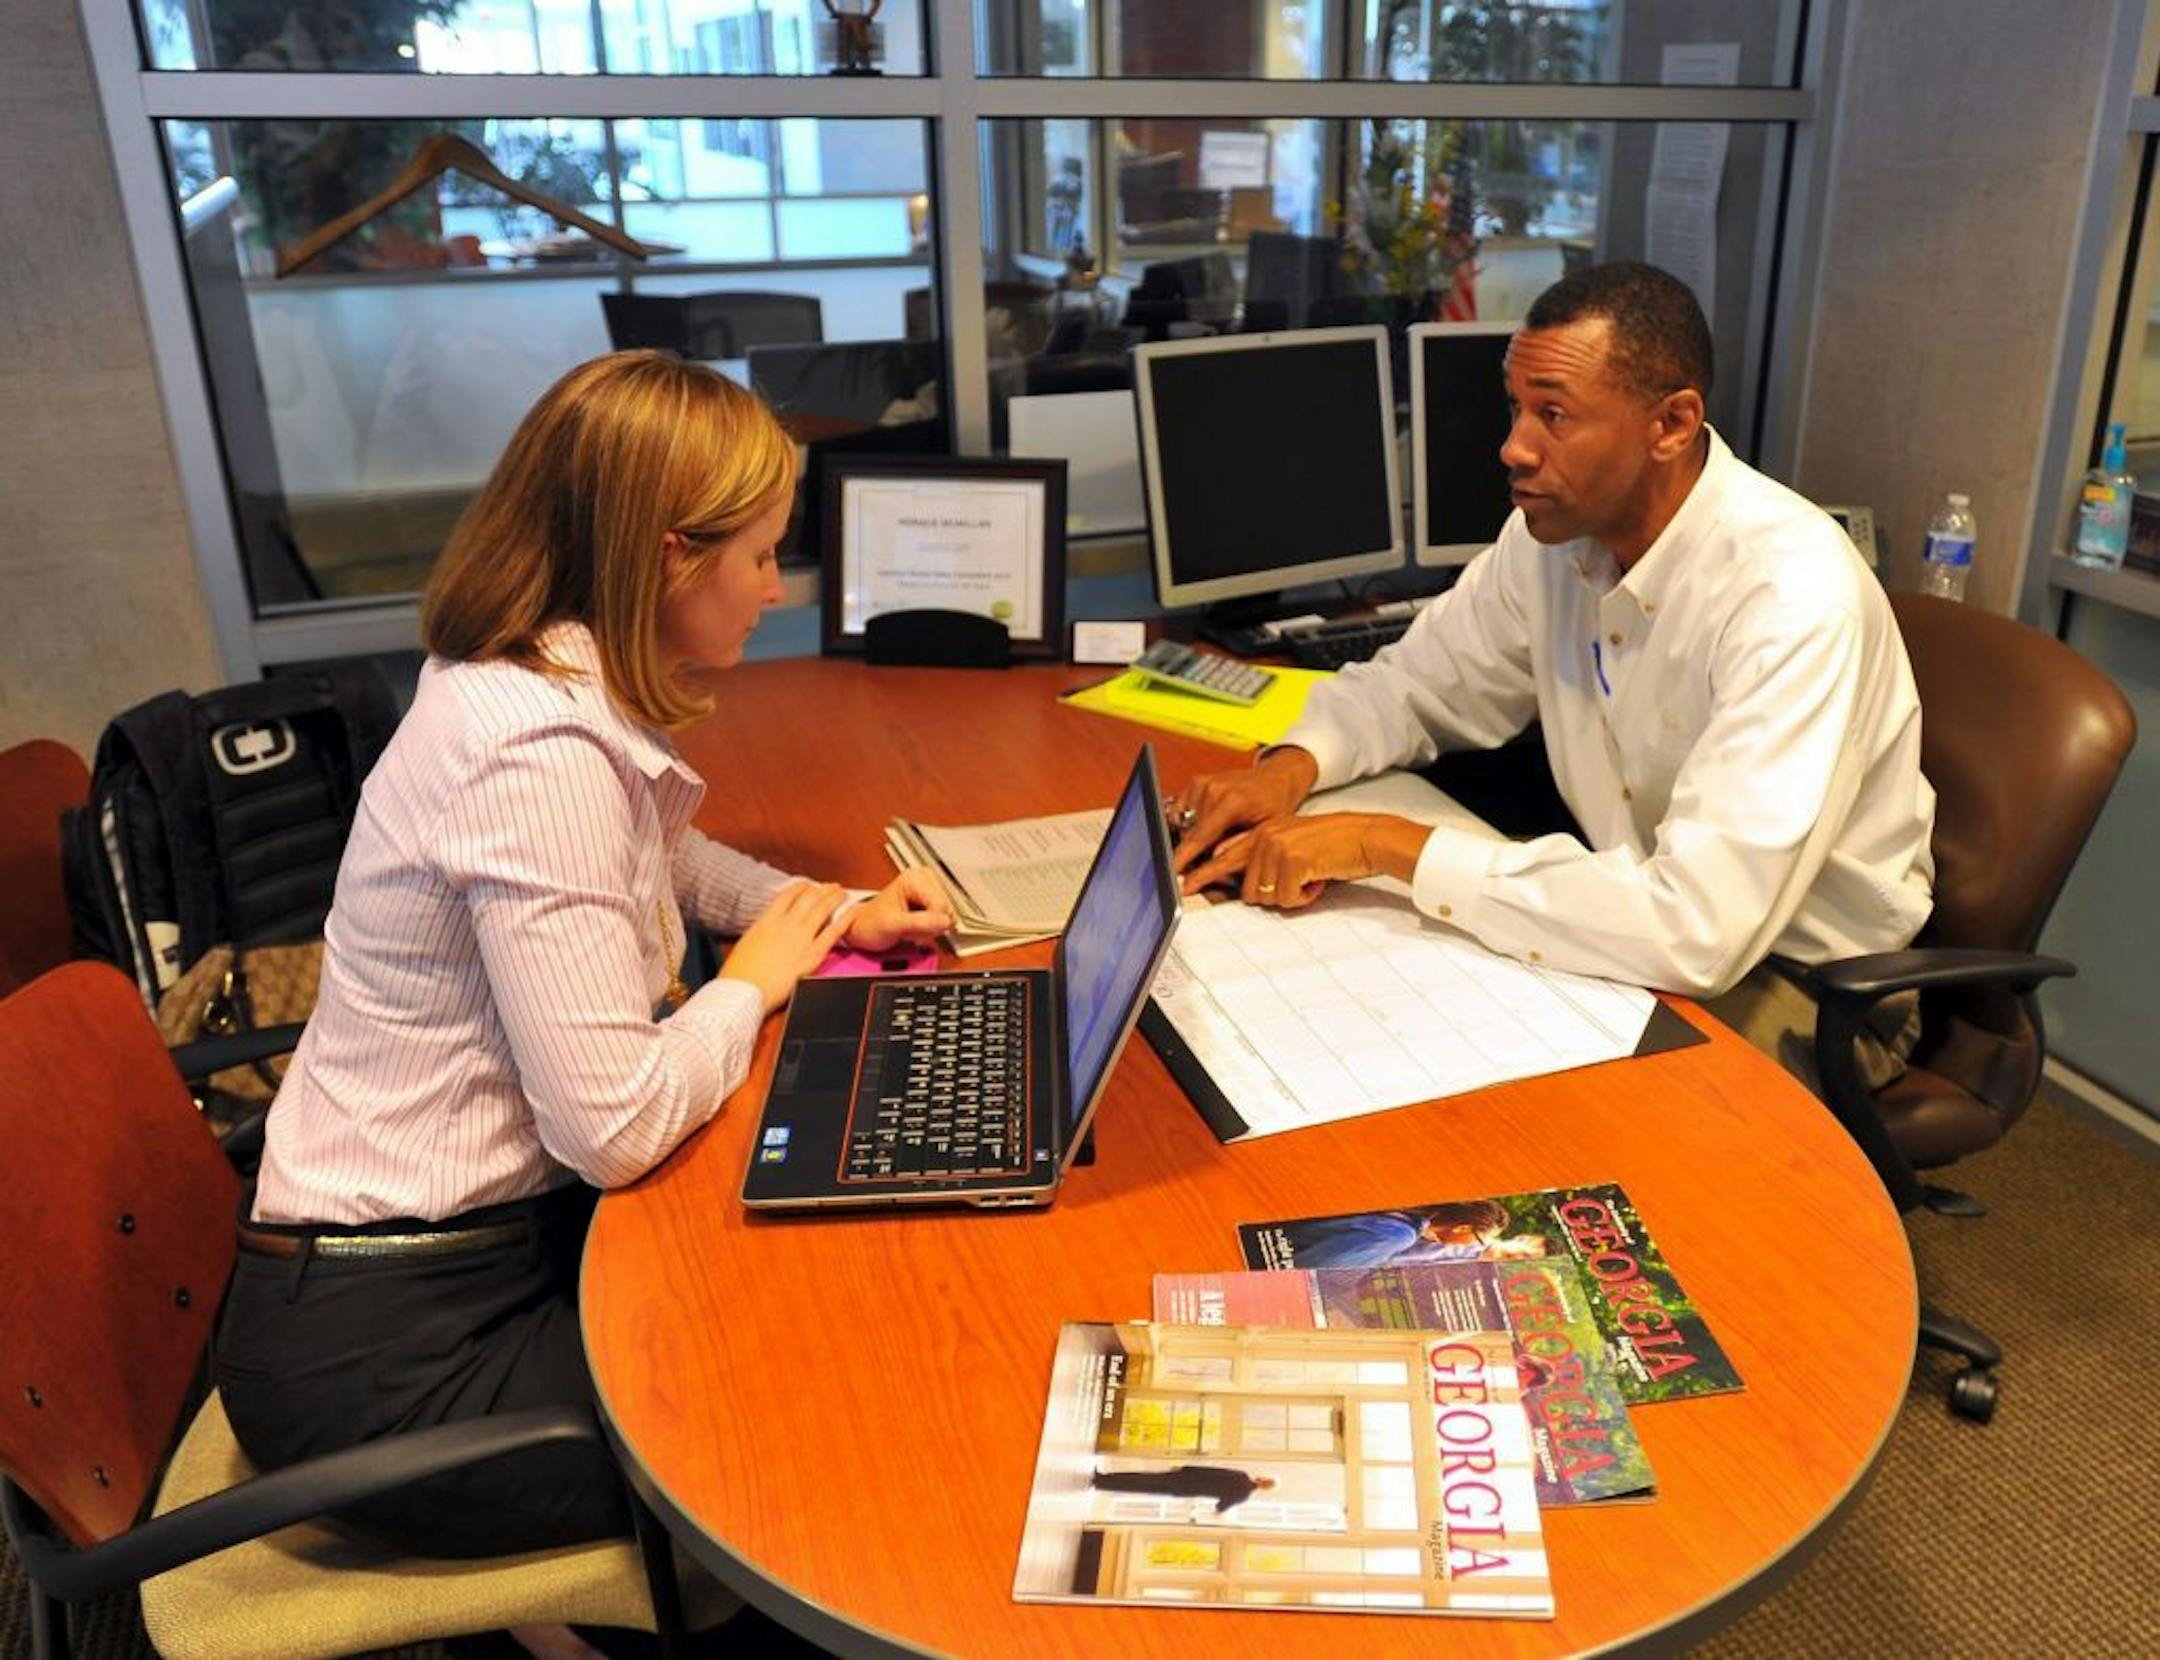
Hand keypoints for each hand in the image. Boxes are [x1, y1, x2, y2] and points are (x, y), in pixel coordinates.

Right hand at [719, 881, 852, 1013]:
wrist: (743, 991)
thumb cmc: (739, 974)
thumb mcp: (746, 943)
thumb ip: (761, 932)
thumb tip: (766, 929)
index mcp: (767, 920)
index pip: (788, 895)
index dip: (802, 887)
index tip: (809, 886)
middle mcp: (786, 924)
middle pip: (809, 898)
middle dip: (822, 890)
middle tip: (831, 887)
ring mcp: (800, 938)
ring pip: (822, 909)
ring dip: (834, 898)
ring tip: (842, 893)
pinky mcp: (812, 955)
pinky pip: (833, 932)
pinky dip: (846, 919)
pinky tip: (854, 911)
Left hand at [843, 868, 954, 952]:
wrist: (862, 927)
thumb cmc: (870, 923)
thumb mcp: (893, 924)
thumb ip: (920, 922)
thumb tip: (944, 921)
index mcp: (915, 878)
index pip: (941, 905)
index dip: (931, 924)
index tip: (913, 929)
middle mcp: (925, 879)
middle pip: (946, 910)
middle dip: (931, 926)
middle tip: (910, 928)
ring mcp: (930, 889)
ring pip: (947, 916)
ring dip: (930, 928)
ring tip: (911, 927)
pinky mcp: (933, 901)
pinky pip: (943, 920)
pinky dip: (931, 928)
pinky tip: (917, 926)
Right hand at [1168, 747, 1318, 889]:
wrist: (1275, 779)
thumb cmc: (1274, 807)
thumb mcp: (1266, 831)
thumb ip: (1240, 845)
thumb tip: (1215, 859)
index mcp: (1232, 801)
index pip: (1200, 836)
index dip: (1184, 856)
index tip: (1173, 871)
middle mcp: (1214, 789)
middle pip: (1189, 832)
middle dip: (1193, 851)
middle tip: (1209, 860)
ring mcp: (1203, 783)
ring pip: (1184, 823)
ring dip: (1194, 836)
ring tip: (1217, 837)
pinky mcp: (1196, 782)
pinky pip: (1182, 811)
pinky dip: (1191, 823)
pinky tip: (1211, 824)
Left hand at [1185, 812, 1433, 908]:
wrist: (1366, 837)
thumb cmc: (1334, 845)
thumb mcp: (1294, 843)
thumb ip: (1264, 856)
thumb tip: (1241, 880)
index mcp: (1262, 831)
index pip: (1225, 855)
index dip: (1204, 873)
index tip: (1185, 886)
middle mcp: (1264, 836)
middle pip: (1248, 890)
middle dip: (1273, 895)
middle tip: (1300, 883)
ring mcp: (1277, 847)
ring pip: (1267, 898)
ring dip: (1292, 896)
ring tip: (1311, 877)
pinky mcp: (1292, 861)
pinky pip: (1287, 899)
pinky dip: (1306, 897)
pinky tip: (1318, 879)